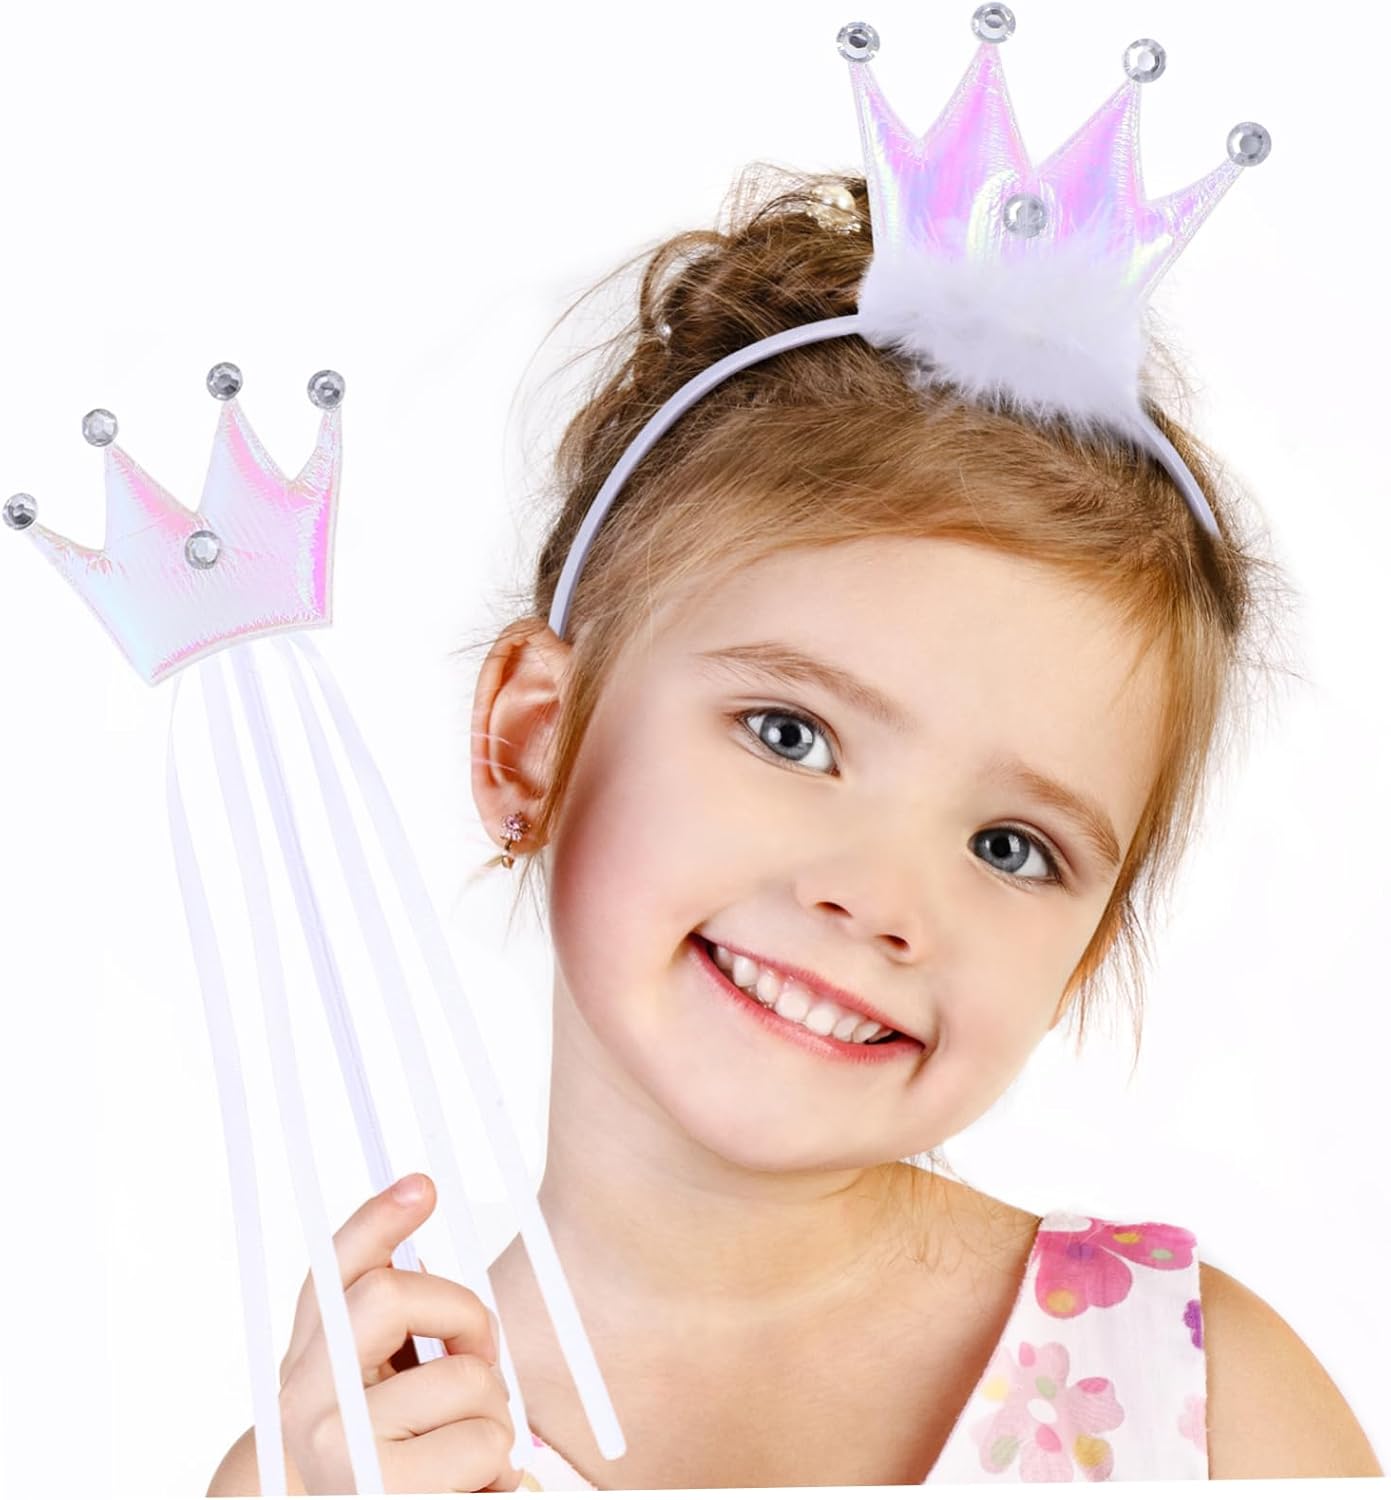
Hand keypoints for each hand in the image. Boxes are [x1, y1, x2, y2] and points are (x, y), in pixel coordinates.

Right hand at [277, 1173, 522, 1493]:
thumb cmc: (380, 1441)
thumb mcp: (370, 1371)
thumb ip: (385, 1298)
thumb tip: (417, 1188)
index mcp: (308, 1358)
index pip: (338, 1271)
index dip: (378, 1220)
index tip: (423, 1184)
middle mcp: (308, 1403)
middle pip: (393, 1299)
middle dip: (466, 1318)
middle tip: (479, 1356)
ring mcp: (344, 1455)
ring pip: (470, 1382)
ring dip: (493, 1415)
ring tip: (462, 1448)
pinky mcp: (388, 1496)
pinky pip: (486, 1447)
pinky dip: (498, 1468)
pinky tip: (465, 1486)